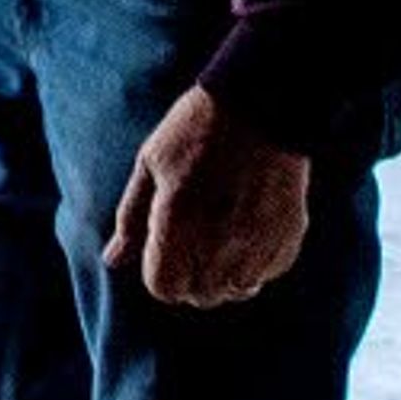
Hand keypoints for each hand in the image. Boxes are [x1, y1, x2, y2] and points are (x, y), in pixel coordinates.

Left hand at [104, 87, 311, 308]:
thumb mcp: (151, 165)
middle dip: (190, 279)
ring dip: (224, 276)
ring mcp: (258, 242)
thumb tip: (112, 261)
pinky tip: (247, 231)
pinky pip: (267, 273)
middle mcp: (219, 242)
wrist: (262, 103)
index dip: (158, 275)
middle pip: (200, 295)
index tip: (163, 251)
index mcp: (178, 223)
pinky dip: (255, 264)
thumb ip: (131, 219)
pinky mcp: (288, 235)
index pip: (164, 287)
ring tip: (221, 239)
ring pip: (237, 290)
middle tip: (192, 244)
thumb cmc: (196, 129)